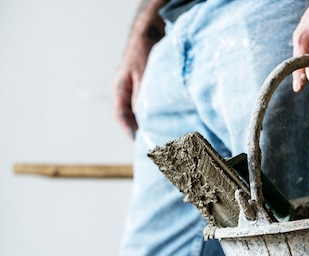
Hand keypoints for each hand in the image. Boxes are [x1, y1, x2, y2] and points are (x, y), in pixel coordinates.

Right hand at [112, 0, 164, 138]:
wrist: (149, 34)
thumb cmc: (144, 52)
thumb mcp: (143, 75)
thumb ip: (142, 95)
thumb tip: (143, 117)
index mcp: (120, 89)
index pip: (121, 115)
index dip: (129, 130)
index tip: (138, 141)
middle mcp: (125, 92)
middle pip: (130, 117)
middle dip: (140, 131)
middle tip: (153, 144)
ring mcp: (133, 91)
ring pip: (139, 113)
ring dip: (148, 123)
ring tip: (160, 136)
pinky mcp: (144, 90)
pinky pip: (147, 106)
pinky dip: (154, 115)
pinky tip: (165, 122)